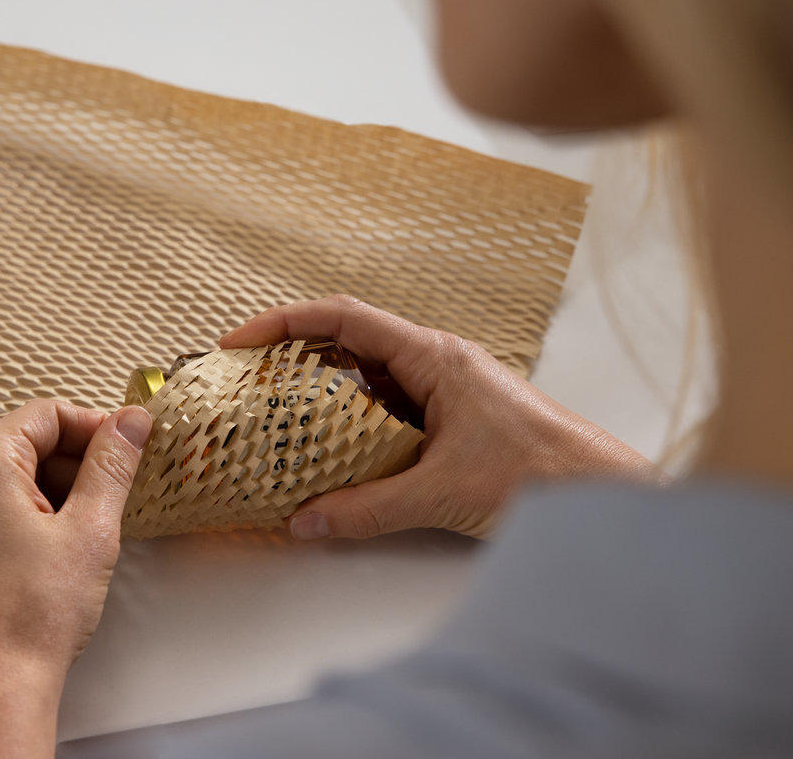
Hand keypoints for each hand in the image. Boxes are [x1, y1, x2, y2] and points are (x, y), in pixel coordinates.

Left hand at [0, 400, 150, 758]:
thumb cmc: (34, 616)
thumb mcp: (91, 529)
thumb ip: (112, 464)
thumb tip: (129, 422)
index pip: (44, 416)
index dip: (92, 426)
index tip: (122, 447)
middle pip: (17, 448)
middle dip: (68, 465)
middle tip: (107, 498)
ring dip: (41, 496)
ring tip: (76, 537)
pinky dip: (9, 526)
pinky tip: (38, 562)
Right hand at [221, 295, 663, 540]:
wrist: (600, 492)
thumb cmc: (541, 473)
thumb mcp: (442, 492)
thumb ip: (368, 508)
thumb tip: (307, 521)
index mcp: (432, 357)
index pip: (342, 318)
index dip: (283, 323)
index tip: (240, 343)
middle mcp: (434, 363)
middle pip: (347, 343)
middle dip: (292, 358)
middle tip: (247, 384)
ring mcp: (442, 389)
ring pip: (365, 379)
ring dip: (320, 394)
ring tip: (276, 419)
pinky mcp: (448, 417)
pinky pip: (384, 408)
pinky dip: (349, 422)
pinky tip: (330, 451)